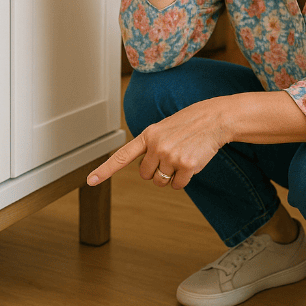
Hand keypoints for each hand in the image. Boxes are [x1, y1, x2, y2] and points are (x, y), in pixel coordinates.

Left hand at [86, 98, 229, 189]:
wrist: (214, 119)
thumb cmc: (189, 124)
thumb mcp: (164, 129)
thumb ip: (151, 146)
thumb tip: (147, 173)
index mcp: (148, 135)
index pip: (122, 156)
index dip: (105, 170)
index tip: (90, 181)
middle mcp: (156, 146)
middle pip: (146, 175)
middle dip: (157, 170)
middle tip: (171, 155)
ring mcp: (171, 156)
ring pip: (162, 182)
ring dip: (171, 175)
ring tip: (183, 155)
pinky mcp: (186, 166)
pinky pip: (177, 185)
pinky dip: (183, 179)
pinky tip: (191, 162)